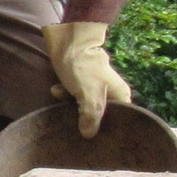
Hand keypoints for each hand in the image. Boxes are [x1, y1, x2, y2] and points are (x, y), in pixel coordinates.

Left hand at [42, 21, 130, 135]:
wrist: (67, 41)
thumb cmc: (83, 68)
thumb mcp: (88, 95)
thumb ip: (90, 116)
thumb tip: (88, 135)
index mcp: (120, 95)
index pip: (120, 119)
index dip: (107, 129)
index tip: (93, 136)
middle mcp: (111, 92)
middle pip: (100, 115)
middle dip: (85, 119)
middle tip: (74, 125)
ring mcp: (95, 87)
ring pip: (84, 106)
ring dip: (70, 104)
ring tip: (62, 98)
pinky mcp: (81, 82)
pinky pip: (74, 95)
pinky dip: (65, 94)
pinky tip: (56, 89)